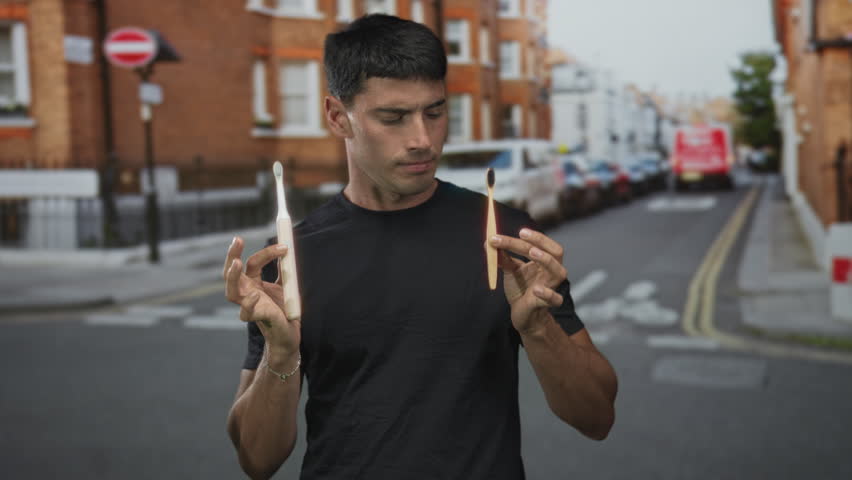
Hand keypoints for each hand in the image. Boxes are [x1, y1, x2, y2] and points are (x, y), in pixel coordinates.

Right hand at [224, 237, 300, 358]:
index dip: (267, 253)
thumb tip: (286, 249)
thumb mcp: (285, 285)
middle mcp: (246, 292)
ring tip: (236, 263)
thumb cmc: (284, 310)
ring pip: (231, 292)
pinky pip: (245, 312)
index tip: (285, 246)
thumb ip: (283, 270)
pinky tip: (255, 295)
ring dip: (232, 277)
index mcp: (253, 282)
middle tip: (237, 240)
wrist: (289, 333)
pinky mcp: (255, 318)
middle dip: (231, 255)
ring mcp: (248, 306)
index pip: (253, 262)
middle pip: (231, 272)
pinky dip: (249, 303)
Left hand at [488, 228, 567, 335]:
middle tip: (522, 234)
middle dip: (541, 241)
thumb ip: (503, 257)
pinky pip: (555, 299)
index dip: (532, 236)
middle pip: (555, 252)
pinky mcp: (546, 304)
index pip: (542, 244)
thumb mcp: (511, 271)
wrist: (523, 314)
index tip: (517, 231)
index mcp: (543, 261)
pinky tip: (537, 289)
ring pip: (558, 272)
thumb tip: (488, 242)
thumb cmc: (520, 289)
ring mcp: (551, 287)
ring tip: (532, 252)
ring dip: (546, 260)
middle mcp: (550, 272)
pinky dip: (548, 294)